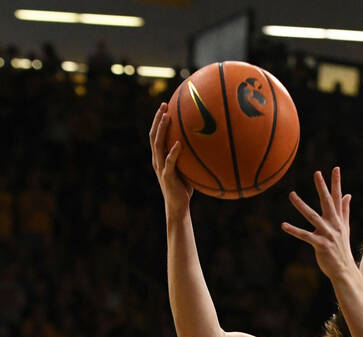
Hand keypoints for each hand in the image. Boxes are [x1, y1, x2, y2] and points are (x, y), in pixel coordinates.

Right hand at [149, 103, 193, 218]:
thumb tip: (208, 144)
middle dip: (158, 119)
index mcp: (160, 157)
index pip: (156, 135)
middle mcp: (157, 160)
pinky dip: (173, 152)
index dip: (158, 120)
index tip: (165, 105)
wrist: (178, 207)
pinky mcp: (167, 176)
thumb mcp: (188, 169)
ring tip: (168, 117)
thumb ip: (191, 157)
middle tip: (164, 104)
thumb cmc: (185, 189)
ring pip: (158, 145)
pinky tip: (179, 143)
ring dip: (162, 129)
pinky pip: (169, 162)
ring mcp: (161, 168)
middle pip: (154, 135)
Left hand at [281, 168, 355, 280]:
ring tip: (291, 195)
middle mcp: (334, 225)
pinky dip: (294, 230)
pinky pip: (305, 236)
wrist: (344, 269)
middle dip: (322, 188)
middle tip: (317, 173)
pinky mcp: (321, 245)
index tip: (335, 168)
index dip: (336, 183)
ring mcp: (328, 234)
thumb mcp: (344, 227)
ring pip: (313, 216)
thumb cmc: (341, 248)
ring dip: (301, 205)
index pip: (337, 197)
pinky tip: (284, 225)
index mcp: (338, 220)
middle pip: (328, 202)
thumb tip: (348, 195)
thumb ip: (344, 210)